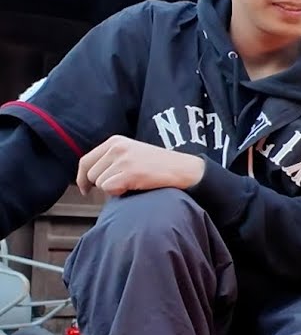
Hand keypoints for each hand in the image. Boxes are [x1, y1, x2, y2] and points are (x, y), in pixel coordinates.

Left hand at [77, 135, 206, 195]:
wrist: (184, 169)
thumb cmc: (160, 166)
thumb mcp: (133, 153)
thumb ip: (112, 160)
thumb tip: (91, 178)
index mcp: (115, 141)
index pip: (85, 161)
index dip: (82, 178)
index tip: (86, 189)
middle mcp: (116, 148)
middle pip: (91, 174)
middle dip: (102, 184)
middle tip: (120, 186)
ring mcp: (122, 159)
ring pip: (100, 183)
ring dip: (113, 189)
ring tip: (132, 183)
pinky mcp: (129, 172)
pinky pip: (109, 189)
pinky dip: (119, 192)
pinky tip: (134, 187)